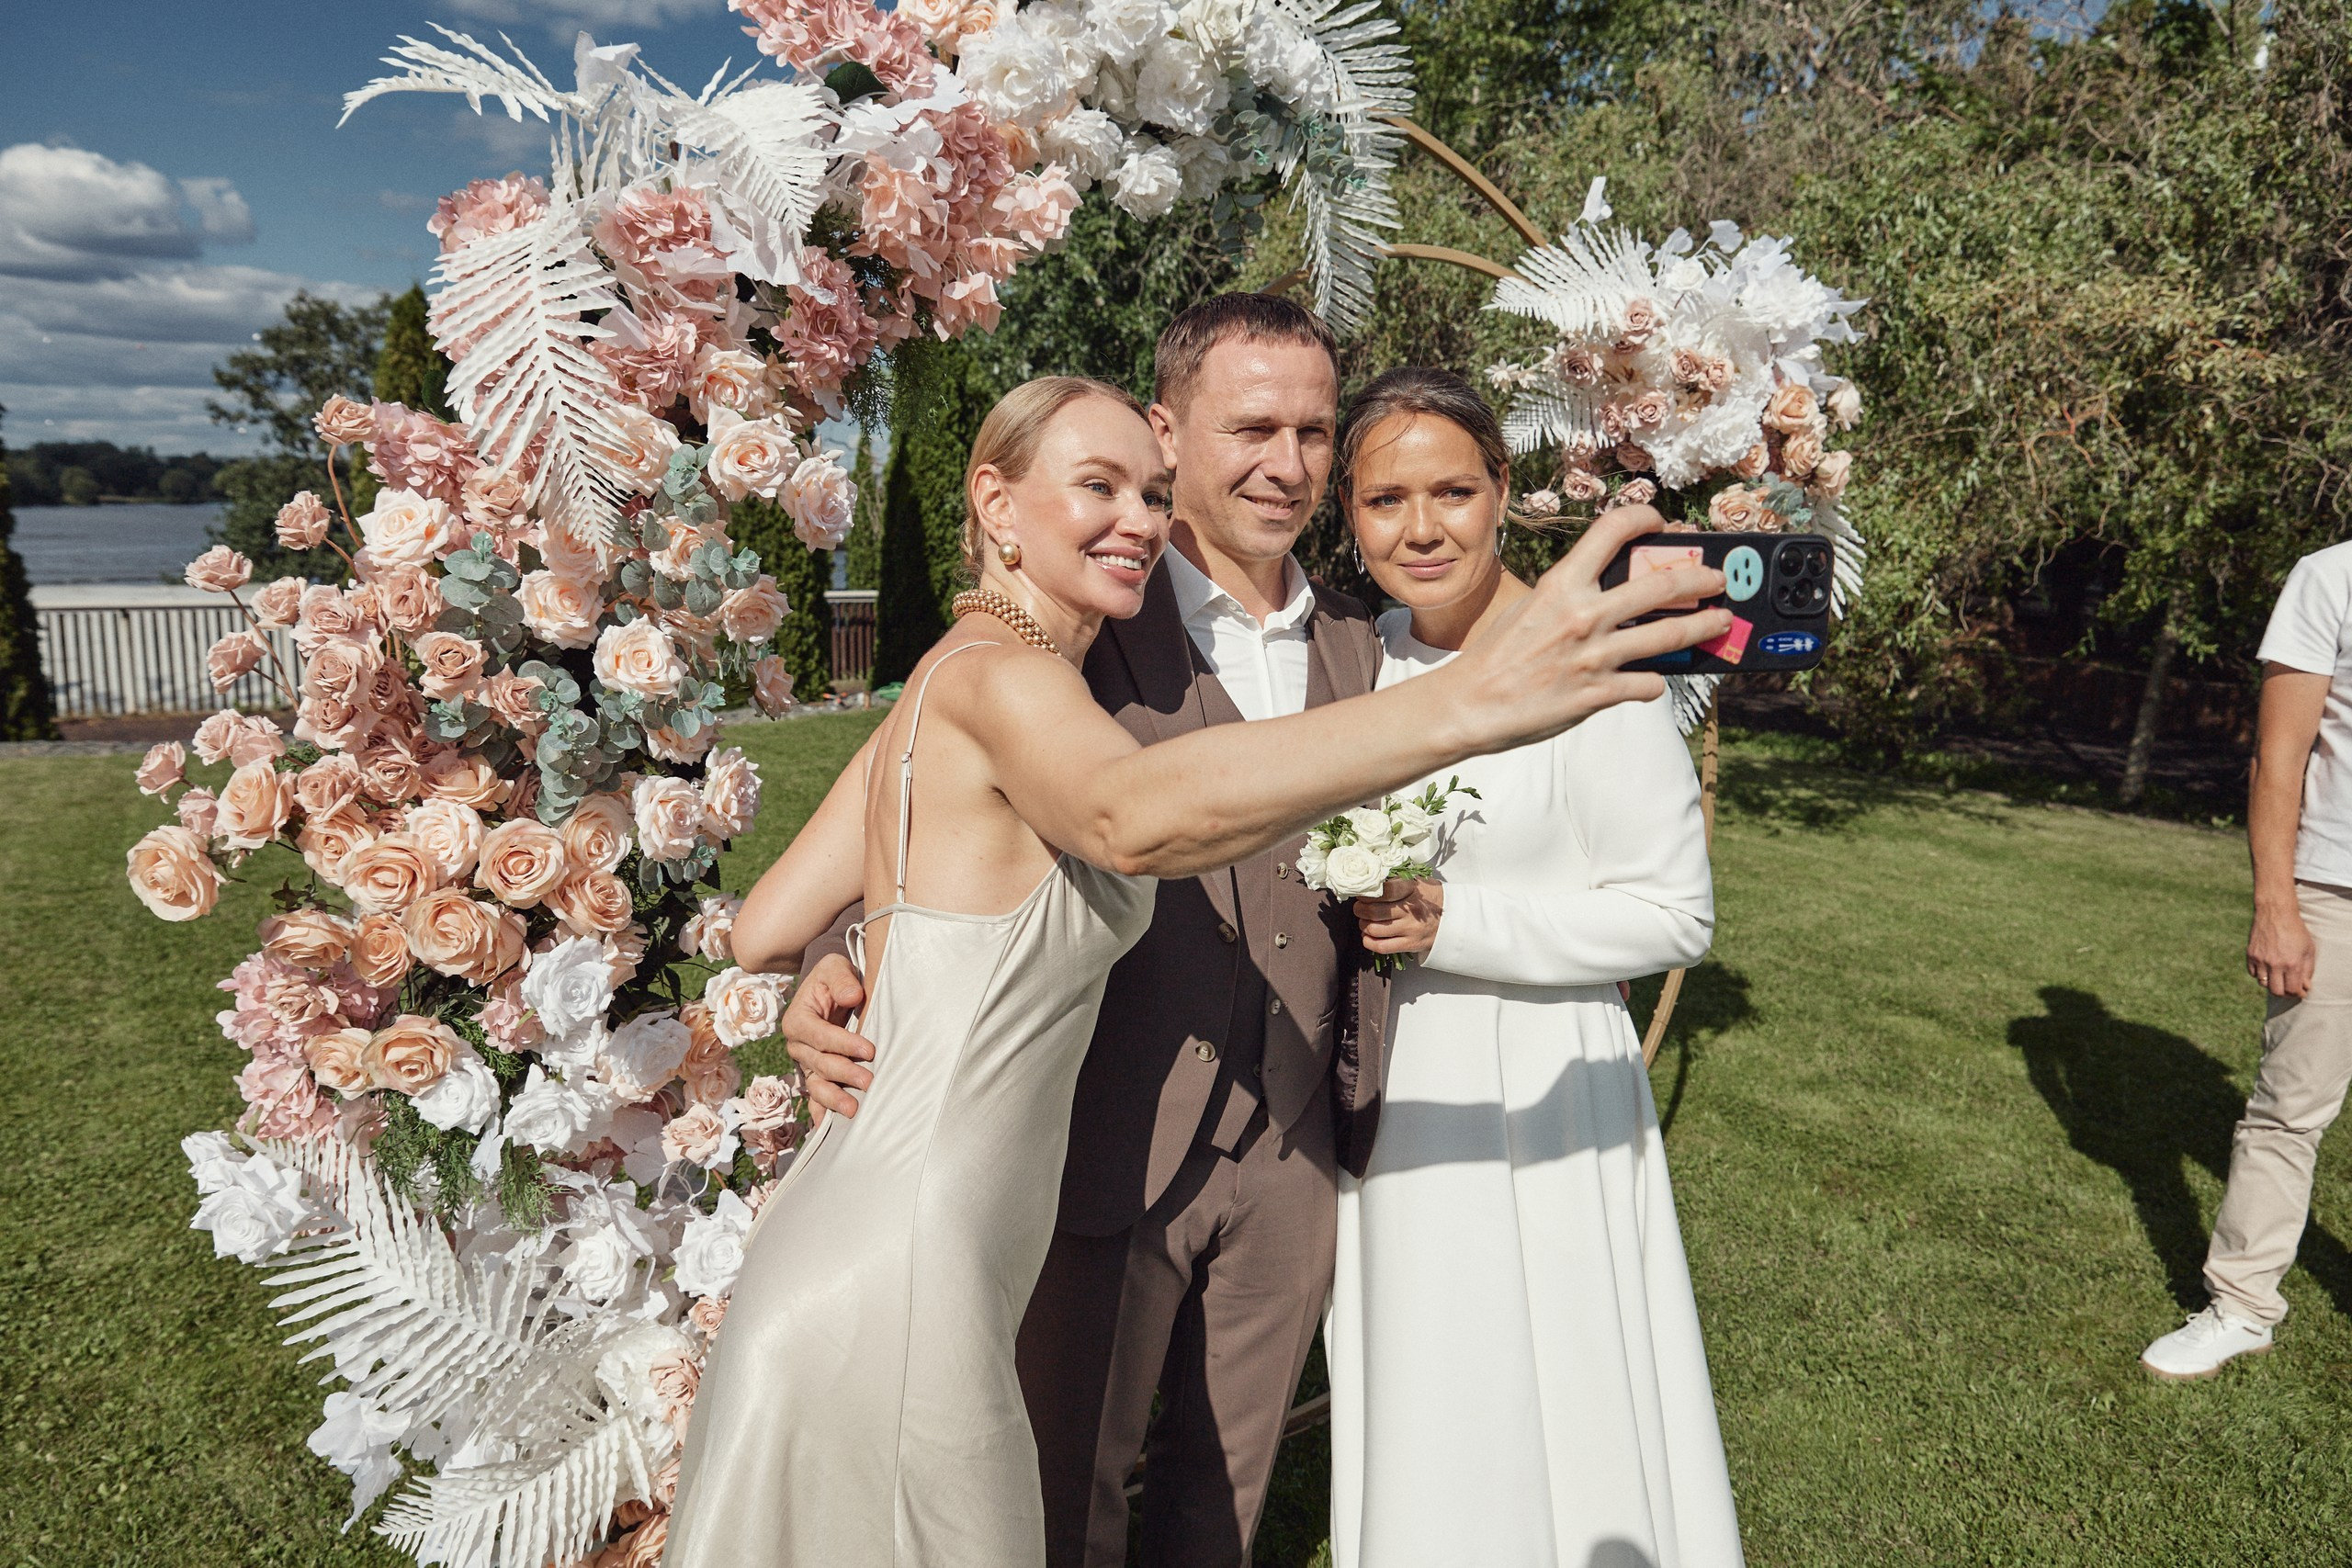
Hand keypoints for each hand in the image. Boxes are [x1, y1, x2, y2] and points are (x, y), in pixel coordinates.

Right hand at [783, 951, 875, 1119]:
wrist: (830, 987)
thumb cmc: (834, 977)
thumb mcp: (835, 968)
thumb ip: (841, 980)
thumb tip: (852, 997)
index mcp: (798, 1019)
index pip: (819, 1035)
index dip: (842, 1043)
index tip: (869, 1049)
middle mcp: (797, 1044)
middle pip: (819, 1063)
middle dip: (844, 1073)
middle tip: (869, 1081)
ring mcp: (806, 1062)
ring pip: (815, 1084)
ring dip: (833, 1098)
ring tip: (853, 1110)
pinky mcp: (816, 1073)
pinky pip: (815, 1096)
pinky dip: (821, 1112)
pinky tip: (828, 1128)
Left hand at [1354, 878, 1442, 956]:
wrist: (1454, 919)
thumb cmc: (1433, 899)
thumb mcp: (1419, 882)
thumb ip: (1398, 880)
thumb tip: (1373, 880)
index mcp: (1413, 891)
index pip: (1384, 891)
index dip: (1367, 893)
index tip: (1362, 894)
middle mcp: (1411, 911)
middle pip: (1374, 911)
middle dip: (1360, 909)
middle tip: (1359, 908)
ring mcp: (1410, 929)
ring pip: (1374, 929)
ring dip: (1363, 925)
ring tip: (1365, 921)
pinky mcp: (1410, 944)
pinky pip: (1382, 947)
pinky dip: (1369, 942)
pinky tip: (1368, 936)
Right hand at [1443, 504, 1728, 751]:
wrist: (1469, 704)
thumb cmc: (1496, 656)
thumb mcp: (1529, 609)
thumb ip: (1570, 596)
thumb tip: (1610, 591)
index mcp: (1562, 585)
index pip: (1613, 530)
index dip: (1646, 518)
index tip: (1662, 524)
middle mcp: (1582, 615)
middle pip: (1662, 583)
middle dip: (1700, 578)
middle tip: (1716, 579)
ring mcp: (1594, 655)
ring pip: (1670, 635)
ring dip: (1703, 627)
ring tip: (1720, 622)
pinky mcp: (1598, 693)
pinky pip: (1648, 684)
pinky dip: (1655, 682)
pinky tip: (1651, 682)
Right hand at [2249, 903, 2317, 997]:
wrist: (2275, 913)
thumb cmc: (2296, 930)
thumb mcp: (2308, 949)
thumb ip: (2308, 970)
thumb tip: (2305, 986)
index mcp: (2292, 963)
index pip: (2292, 990)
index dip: (2298, 994)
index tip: (2300, 991)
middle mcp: (2275, 964)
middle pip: (2276, 991)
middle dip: (2285, 993)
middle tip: (2289, 987)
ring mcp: (2260, 959)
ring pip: (2263, 984)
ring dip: (2272, 983)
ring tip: (2278, 977)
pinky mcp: (2250, 955)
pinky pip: (2253, 973)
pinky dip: (2260, 974)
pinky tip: (2267, 968)